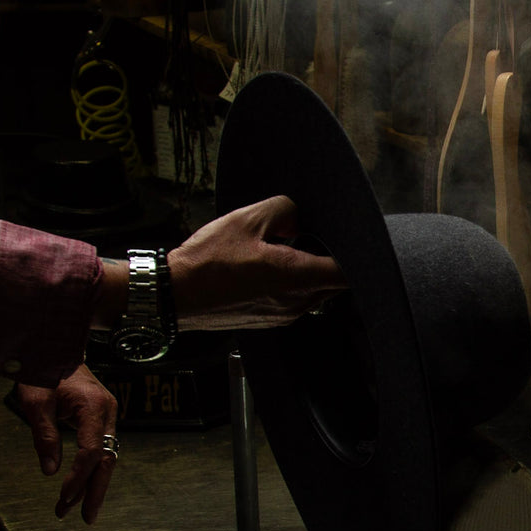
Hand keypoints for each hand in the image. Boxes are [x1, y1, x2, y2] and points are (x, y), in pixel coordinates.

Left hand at [15, 364, 119, 523]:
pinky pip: (101, 448)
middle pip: (107, 460)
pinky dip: (91, 469)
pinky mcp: (102, 417)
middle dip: (95, 491)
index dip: (78, 477)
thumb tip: (50, 471)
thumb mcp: (35, 403)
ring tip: (76, 509)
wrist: (53, 348)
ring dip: (92, 483)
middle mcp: (109, 412)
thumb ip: (44, 436)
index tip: (62, 498)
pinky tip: (80, 486)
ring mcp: (109, 414)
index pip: (92, 451)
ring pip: (106, 457)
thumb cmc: (41, 371)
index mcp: (94, 407)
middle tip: (85, 519)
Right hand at [167, 195, 346, 330]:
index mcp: (296, 277)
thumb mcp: (246, 220)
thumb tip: (298, 218)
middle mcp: (297, 302)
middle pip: (335, 282)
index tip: (350, 241)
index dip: (356, 255)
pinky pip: (296, 300)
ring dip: (309, 272)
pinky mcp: (271, 320)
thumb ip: (284, 210)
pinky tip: (268, 268)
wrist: (174, 297)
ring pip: (316, 291)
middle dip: (329, 259)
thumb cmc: (206, 263)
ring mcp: (285, 315)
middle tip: (311, 238)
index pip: (347, 272)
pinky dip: (292, 284)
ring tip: (285, 251)